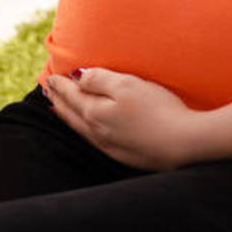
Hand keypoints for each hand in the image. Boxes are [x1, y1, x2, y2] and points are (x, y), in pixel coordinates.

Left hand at [44, 68, 201, 171]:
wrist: (183, 144)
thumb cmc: (158, 109)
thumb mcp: (127, 85)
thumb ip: (99, 80)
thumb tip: (77, 77)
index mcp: (95, 112)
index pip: (71, 95)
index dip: (60, 85)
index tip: (49, 76)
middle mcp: (97, 132)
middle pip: (71, 113)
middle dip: (58, 100)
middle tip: (47, 89)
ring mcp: (109, 145)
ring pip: (80, 128)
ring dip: (66, 116)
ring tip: (57, 108)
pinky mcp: (123, 154)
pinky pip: (92, 139)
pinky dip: (81, 129)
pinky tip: (86, 128)